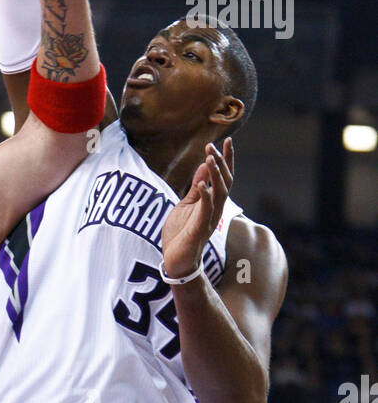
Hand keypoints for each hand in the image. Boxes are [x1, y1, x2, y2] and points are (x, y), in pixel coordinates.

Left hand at [161, 138, 233, 279]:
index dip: (227, 159)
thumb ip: (196, 189)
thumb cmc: (180, 235)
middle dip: (220, 162)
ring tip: (209, 158)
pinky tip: (201, 184)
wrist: (175, 262)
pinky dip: (205, 196)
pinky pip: (205, 210)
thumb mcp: (186, 206)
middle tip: (212, 146)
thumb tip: (203, 166)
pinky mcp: (199, 229)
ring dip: (215, 175)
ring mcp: (209, 220)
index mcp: (213, 203)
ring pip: (219, 194)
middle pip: (225, 182)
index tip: (227, 140)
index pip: (225, 178)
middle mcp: (216, 210)